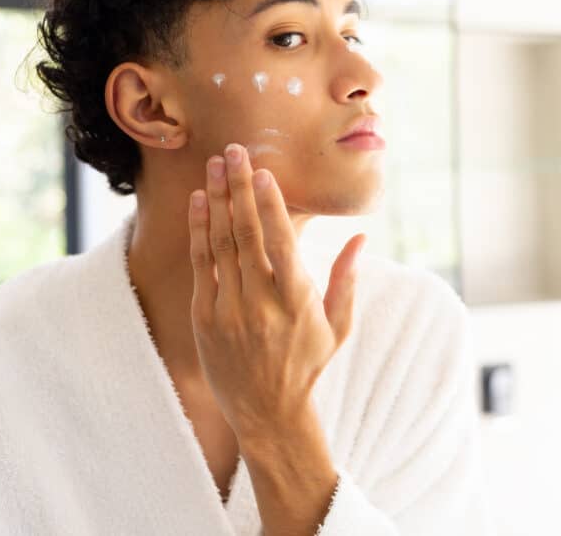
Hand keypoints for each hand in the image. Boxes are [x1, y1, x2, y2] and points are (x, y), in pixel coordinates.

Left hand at [187, 142, 364, 442]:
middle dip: (239, 187)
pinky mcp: (205, 317)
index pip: (280, 241)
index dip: (270, 204)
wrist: (268, 411)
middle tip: (234, 150)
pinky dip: (199, 231)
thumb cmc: (309, 363)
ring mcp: (229, 309)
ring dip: (217, 200)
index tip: (264, 171)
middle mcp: (261, 301)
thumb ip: (347, 279)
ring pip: (220, 243)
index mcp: (297, 300)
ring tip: (215, 165)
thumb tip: (361, 237)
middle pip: (245, 232)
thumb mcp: (338, 325)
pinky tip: (200, 202)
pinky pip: (201, 265)